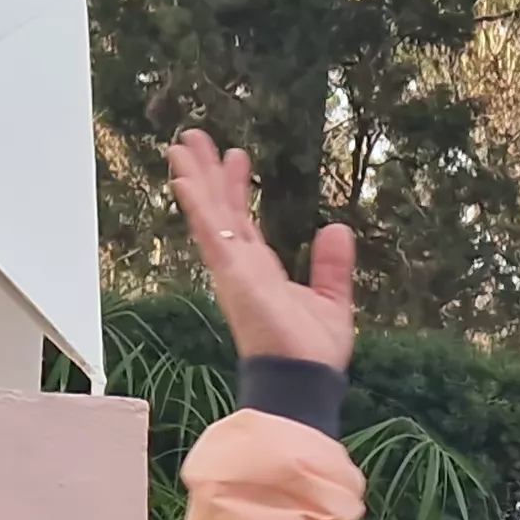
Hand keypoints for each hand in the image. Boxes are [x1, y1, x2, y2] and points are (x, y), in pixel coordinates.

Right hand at [166, 131, 354, 369]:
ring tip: (182, 145)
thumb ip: (331, 265)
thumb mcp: (331, 300)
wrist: (303, 380)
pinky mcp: (232, 275)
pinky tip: (183, 180)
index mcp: (261, 271)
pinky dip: (197, 207)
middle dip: (207, 174)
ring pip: (209, 214)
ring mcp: (232, 270)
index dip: (236, 189)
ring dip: (195, 179)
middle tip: (194, 138)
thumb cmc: (311, 353)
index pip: (243, 222)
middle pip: (219, 210)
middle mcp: (241, 267)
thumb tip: (337, 228)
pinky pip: (210, 234)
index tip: (236, 157)